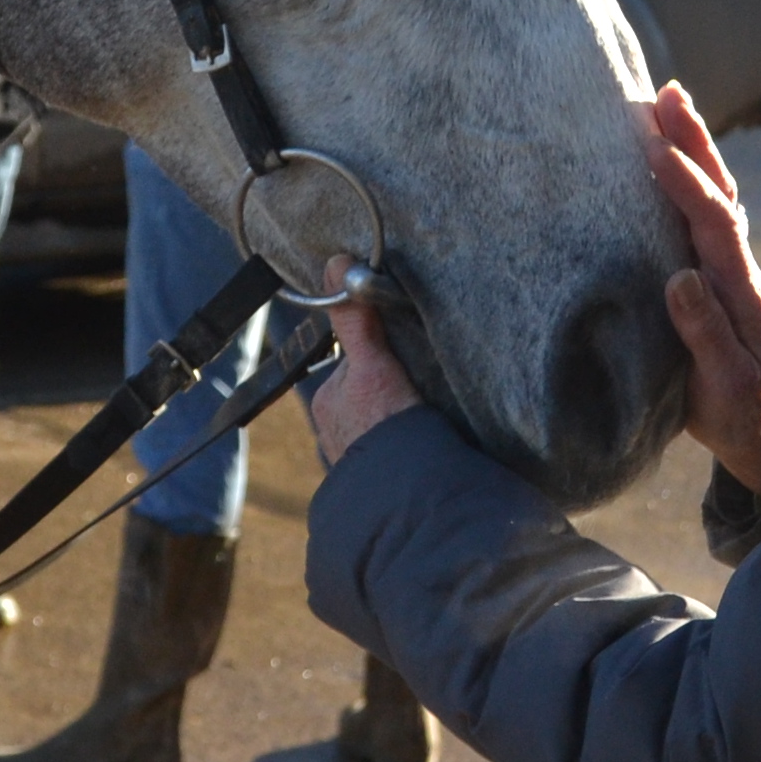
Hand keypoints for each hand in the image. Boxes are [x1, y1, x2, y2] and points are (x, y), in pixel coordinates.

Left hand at [304, 267, 423, 467]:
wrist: (404, 497)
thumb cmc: (385, 430)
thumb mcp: (373, 365)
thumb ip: (356, 319)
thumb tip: (336, 263)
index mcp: (328, 401)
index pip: (358, 363)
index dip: (386, 354)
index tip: (411, 360)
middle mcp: (334, 431)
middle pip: (369, 392)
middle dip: (393, 389)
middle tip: (425, 392)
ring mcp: (354, 460)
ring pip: (380, 424)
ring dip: (400, 421)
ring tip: (431, 422)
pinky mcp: (378, 483)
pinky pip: (392, 454)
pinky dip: (405, 448)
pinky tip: (427, 449)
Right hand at [645, 83, 760, 497]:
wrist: (759, 424)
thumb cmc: (735, 408)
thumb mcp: (721, 384)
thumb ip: (704, 333)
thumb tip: (681, 278)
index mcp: (743, 291)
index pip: (716, 225)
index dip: (687, 186)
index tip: (657, 149)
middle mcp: (740, 269)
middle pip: (722, 193)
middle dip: (696, 142)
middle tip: (666, 94)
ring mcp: (730, 266)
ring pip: (717, 195)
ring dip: (694, 148)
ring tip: (666, 102)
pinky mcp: (715, 269)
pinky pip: (704, 211)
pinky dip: (689, 175)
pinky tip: (669, 151)